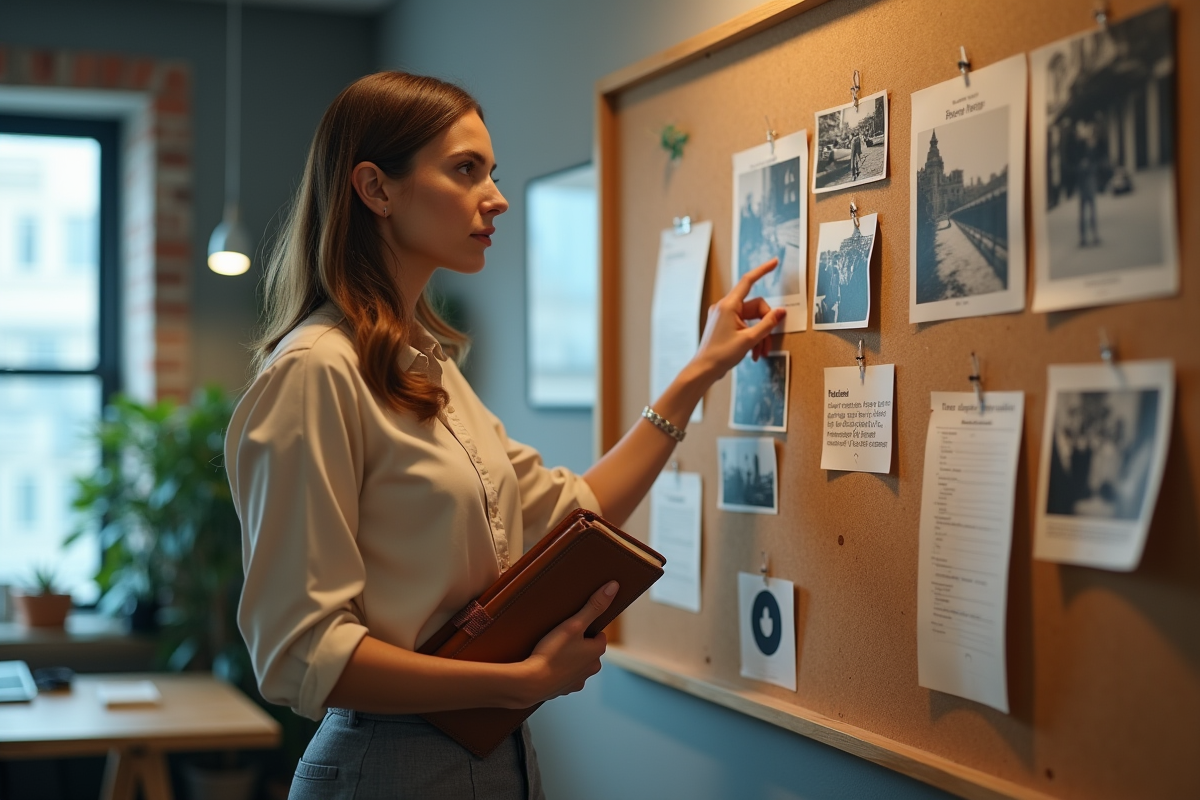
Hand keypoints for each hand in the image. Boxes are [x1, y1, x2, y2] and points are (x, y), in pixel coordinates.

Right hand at [518, 581, 616, 705]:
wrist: (531, 683)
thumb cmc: (552, 653)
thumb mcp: (573, 624)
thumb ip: (593, 606)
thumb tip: (614, 587)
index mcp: (597, 652)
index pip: (599, 635)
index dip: (586, 629)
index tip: (572, 626)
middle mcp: (591, 668)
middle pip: (588, 650)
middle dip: (577, 644)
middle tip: (559, 637)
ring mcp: (578, 681)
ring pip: (576, 663)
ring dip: (568, 658)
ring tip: (551, 651)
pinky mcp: (564, 690)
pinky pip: (564, 676)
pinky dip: (558, 671)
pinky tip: (546, 665)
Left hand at [692, 258, 786, 380]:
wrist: (703, 369)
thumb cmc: (721, 354)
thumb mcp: (749, 339)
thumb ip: (767, 324)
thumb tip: (781, 312)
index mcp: (728, 305)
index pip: (748, 281)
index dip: (763, 270)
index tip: (774, 262)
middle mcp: (725, 307)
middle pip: (756, 307)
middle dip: (765, 325)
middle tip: (767, 344)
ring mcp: (723, 316)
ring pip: (751, 319)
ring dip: (759, 335)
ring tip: (760, 353)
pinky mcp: (724, 325)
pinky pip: (744, 325)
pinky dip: (751, 337)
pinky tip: (753, 353)